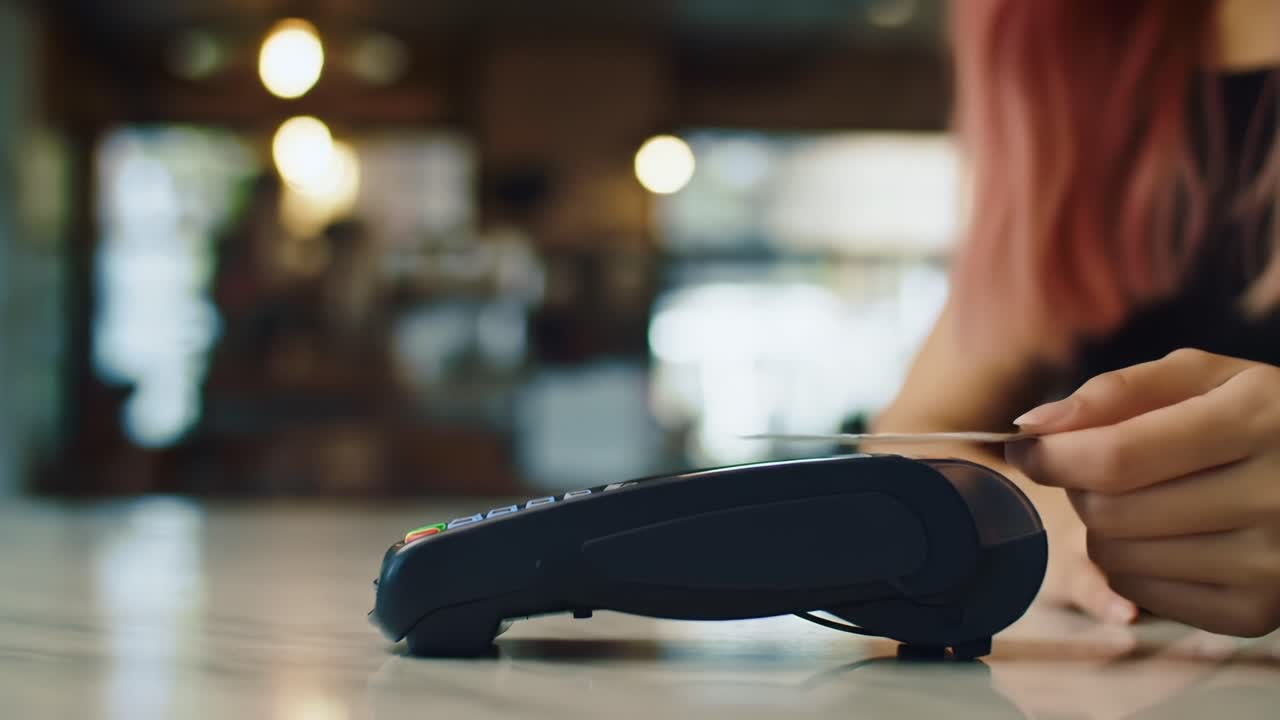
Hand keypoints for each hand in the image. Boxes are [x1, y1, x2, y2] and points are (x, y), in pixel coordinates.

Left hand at [1006, 348, 1279, 635]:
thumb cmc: (1256, 418)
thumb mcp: (1203, 379)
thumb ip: (1115, 391)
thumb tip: (1031, 424)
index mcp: (1255, 422)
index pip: (1116, 456)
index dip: (1051, 455)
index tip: (1025, 447)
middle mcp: (1272, 497)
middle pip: (1109, 510)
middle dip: (1078, 485)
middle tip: (1096, 467)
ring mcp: (1268, 564)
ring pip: (1115, 555)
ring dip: (1102, 525)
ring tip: (1142, 497)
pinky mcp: (1255, 613)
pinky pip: (1140, 592)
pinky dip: (1130, 563)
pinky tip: (1167, 534)